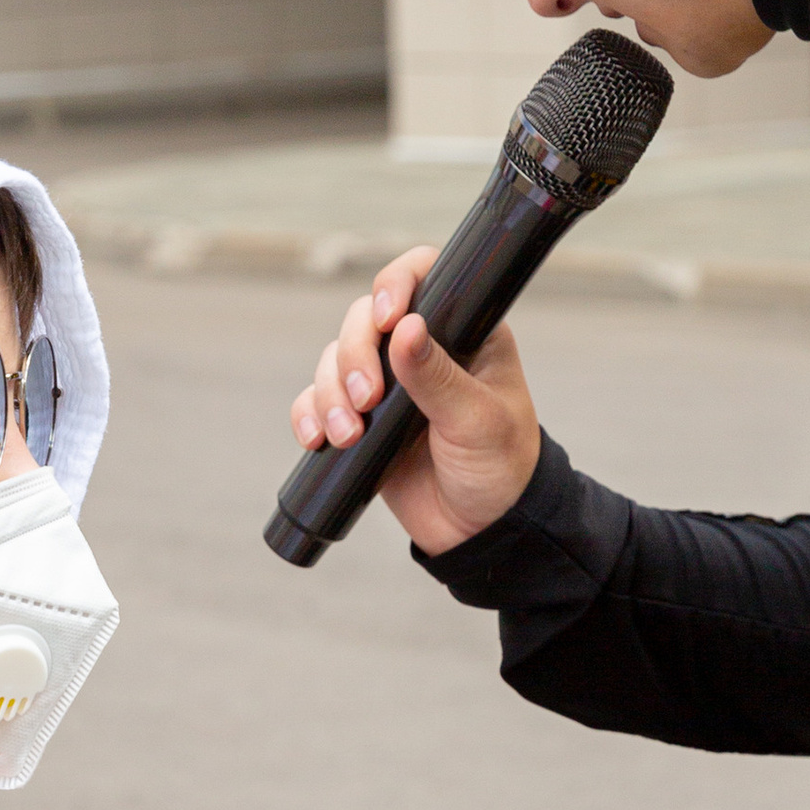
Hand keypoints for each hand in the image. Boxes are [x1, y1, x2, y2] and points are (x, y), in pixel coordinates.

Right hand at [288, 249, 542, 558]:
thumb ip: (439, 377)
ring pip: (335, 360)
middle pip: (362, 319)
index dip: (395, 285)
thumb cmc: (499, 468)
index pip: (424, 278)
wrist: (479, 531)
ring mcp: (388, 385)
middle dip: (353, 356)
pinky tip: (317, 438)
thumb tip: (406, 329)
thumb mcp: (477, 421)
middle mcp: (420, 349)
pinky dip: (309, 415)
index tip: (386, 318)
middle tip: (368, 401)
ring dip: (330, 393)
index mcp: (463, 331)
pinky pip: (318, 402)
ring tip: (348, 434)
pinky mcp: (362, 421)